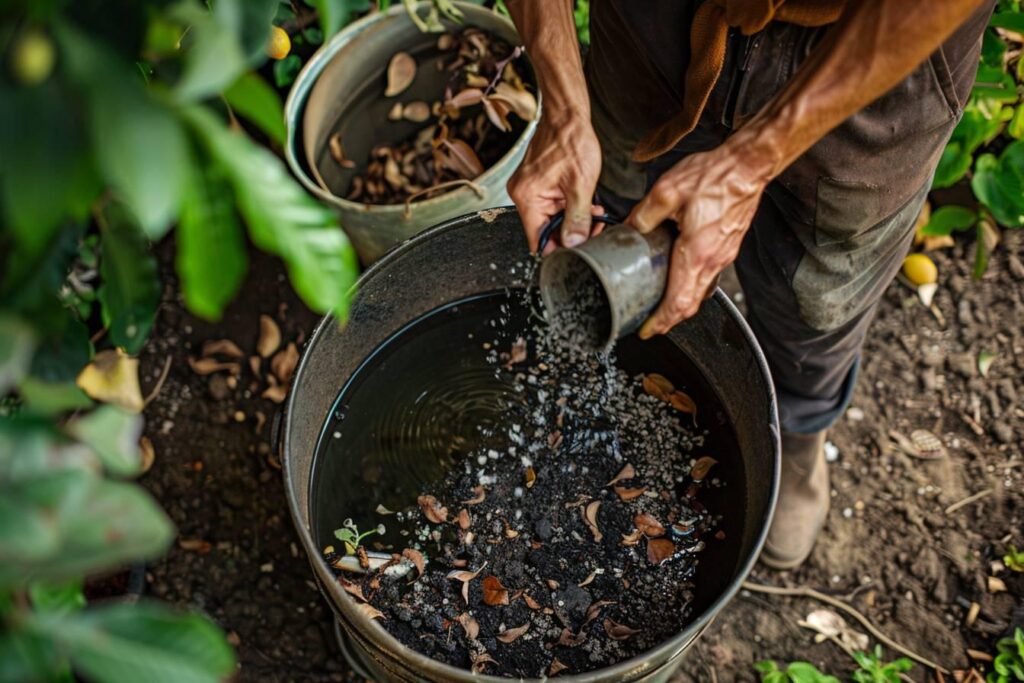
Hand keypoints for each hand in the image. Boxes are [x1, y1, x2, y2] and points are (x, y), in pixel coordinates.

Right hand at [508, 113, 602, 253]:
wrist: (566, 114)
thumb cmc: (571, 140)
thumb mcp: (581, 184)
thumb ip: (577, 218)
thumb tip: (574, 244)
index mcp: (527, 198)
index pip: (537, 240)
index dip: (559, 248)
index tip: (580, 247)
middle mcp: (522, 195)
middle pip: (545, 230)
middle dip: (571, 232)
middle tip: (594, 227)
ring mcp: (529, 189)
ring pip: (552, 219)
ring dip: (573, 219)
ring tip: (594, 213)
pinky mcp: (537, 184)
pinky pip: (552, 205)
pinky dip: (569, 207)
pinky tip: (586, 204)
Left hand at [627, 141, 769, 337]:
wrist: (748, 166)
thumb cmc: (715, 177)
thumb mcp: (667, 191)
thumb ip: (643, 214)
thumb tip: (629, 228)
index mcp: (697, 254)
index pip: (678, 302)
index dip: (661, 322)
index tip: (646, 330)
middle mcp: (714, 261)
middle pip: (691, 304)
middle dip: (669, 319)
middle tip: (650, 324)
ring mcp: (724, 255)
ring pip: (701, 292)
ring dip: (681, 304)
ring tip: (662, 304)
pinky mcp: (728, 247)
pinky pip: (708, 276)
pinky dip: (692, 286)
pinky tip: (680, 277)